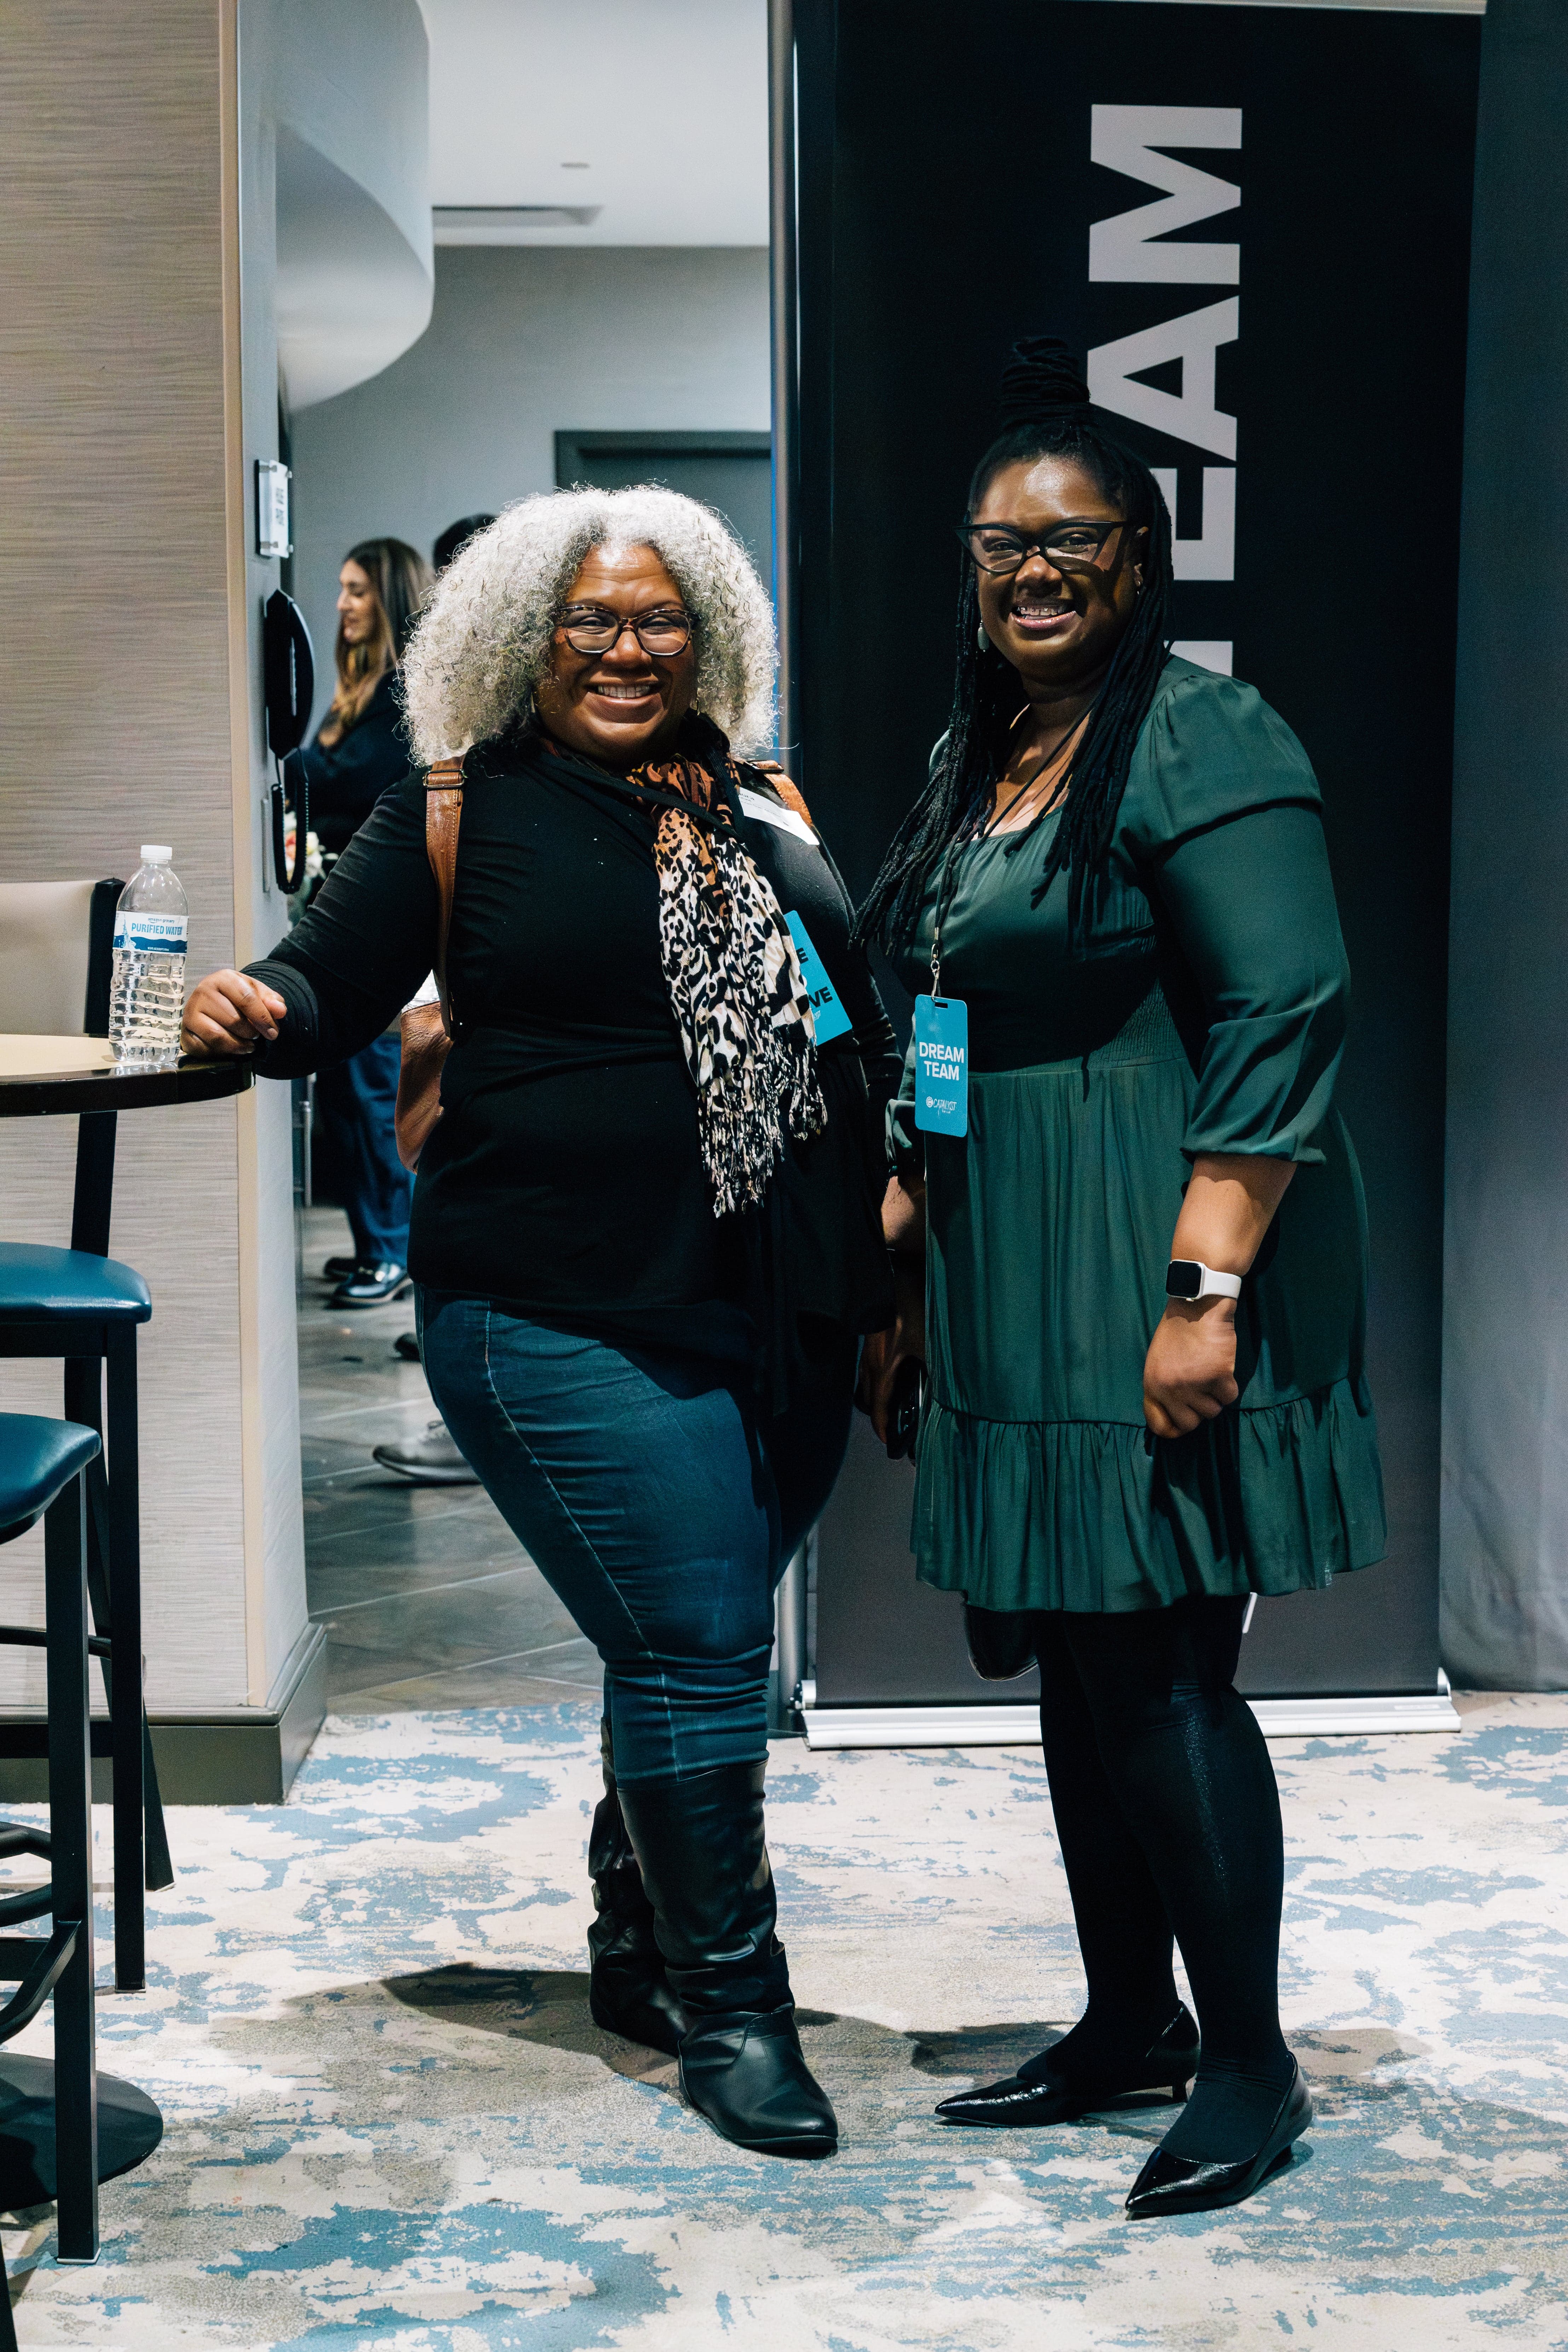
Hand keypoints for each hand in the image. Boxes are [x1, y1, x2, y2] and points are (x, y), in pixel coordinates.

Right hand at [181, 969, 286, 1056]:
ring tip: (247, 1045)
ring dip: (237, 1045)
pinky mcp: (184, 1032)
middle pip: (234, 1019)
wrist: (213, 1006)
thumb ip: (271, 1001)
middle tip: (255, 1036)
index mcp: (223, 979)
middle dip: (250, 1032)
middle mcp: (203, 992)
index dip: (263, 1018)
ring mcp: (190, 1012)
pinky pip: (204, 1048)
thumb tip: (280, 1011)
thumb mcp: (257, 994)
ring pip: (217, 1035)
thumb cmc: (238, 999)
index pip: (247, 998)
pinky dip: (221, 1053)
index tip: (273, 1032)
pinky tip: (230, 1049)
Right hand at [855, 1260, 925, 1444]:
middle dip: (876, 1416)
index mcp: (885, 1364)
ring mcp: (868, 1346)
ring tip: (889, 1406)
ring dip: (874, 1397)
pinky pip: (866, 1366)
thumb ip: (938, 1367)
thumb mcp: (933, 1341)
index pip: (879, 1404)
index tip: (888, 1442)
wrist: (899, 1273)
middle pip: (866, 1397)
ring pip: (864, 1381)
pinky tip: (889, 1375)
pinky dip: (874, 1378)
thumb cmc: (918, 1305)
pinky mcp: (870, 1335)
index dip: (882, 1427)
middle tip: (890, 1427)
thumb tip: (948, 1392)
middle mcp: (871, 1358)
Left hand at [1143, 1297, 1238, 1438]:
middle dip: (1198, 1411)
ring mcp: (1194, 1383)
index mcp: (1152, 1384)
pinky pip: (1229, 1397)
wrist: (1197, 1306)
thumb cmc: (1177, 1333)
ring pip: (1212, 1411)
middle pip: (1189, 1424)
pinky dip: (1228, 1386)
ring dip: (1214, 1396)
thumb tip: (1170, 1419)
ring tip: (1209, 1373)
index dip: (1174, 1429)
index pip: (1160, 1426)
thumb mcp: (1157, 1362)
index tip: (1184, 1423)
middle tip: (1201, 1391)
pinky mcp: (1218, 1375)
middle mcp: (1171, 1388)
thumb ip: (1162, 1389)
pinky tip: (1221, 1367)